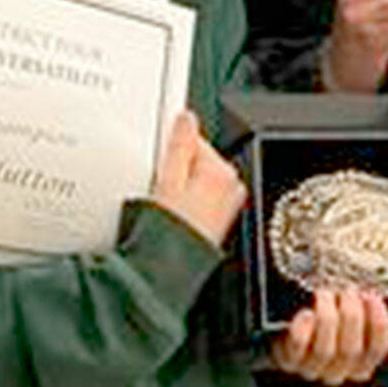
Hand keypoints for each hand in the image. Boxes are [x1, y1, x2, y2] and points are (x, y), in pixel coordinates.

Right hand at [152, 111, 246, 247]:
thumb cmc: (171, 231)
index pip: (194, 138)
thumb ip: (180, 144)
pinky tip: (174, 212)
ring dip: (181, 183)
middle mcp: (231, 184)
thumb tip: (186, 117)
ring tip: (165, 202)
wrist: (173, 269)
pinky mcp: (219, 218)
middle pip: (197, 158)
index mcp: (221, 170)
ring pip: (198, 177)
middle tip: (158, 184)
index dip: (168, 145)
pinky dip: (187, 198)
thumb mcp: (167, 180)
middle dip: (176, 166)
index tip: (155, 154)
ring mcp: (228, 203)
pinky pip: (202, 195)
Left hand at [271, 288, 387, 386]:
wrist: (293, 324)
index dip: (378, 324)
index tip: (374, 298)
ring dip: (328, 319)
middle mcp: (339, 370)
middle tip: (348, 291)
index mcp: (362, 364)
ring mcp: (311, 367)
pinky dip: (302, 331)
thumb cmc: (338, 324)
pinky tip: (305, 313)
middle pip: (352, 350)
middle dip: (351, 317)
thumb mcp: (371, 329)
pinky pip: (296, 350)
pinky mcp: (287, 359)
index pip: (378, 349)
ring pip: (326, 350)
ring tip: (326, 294)